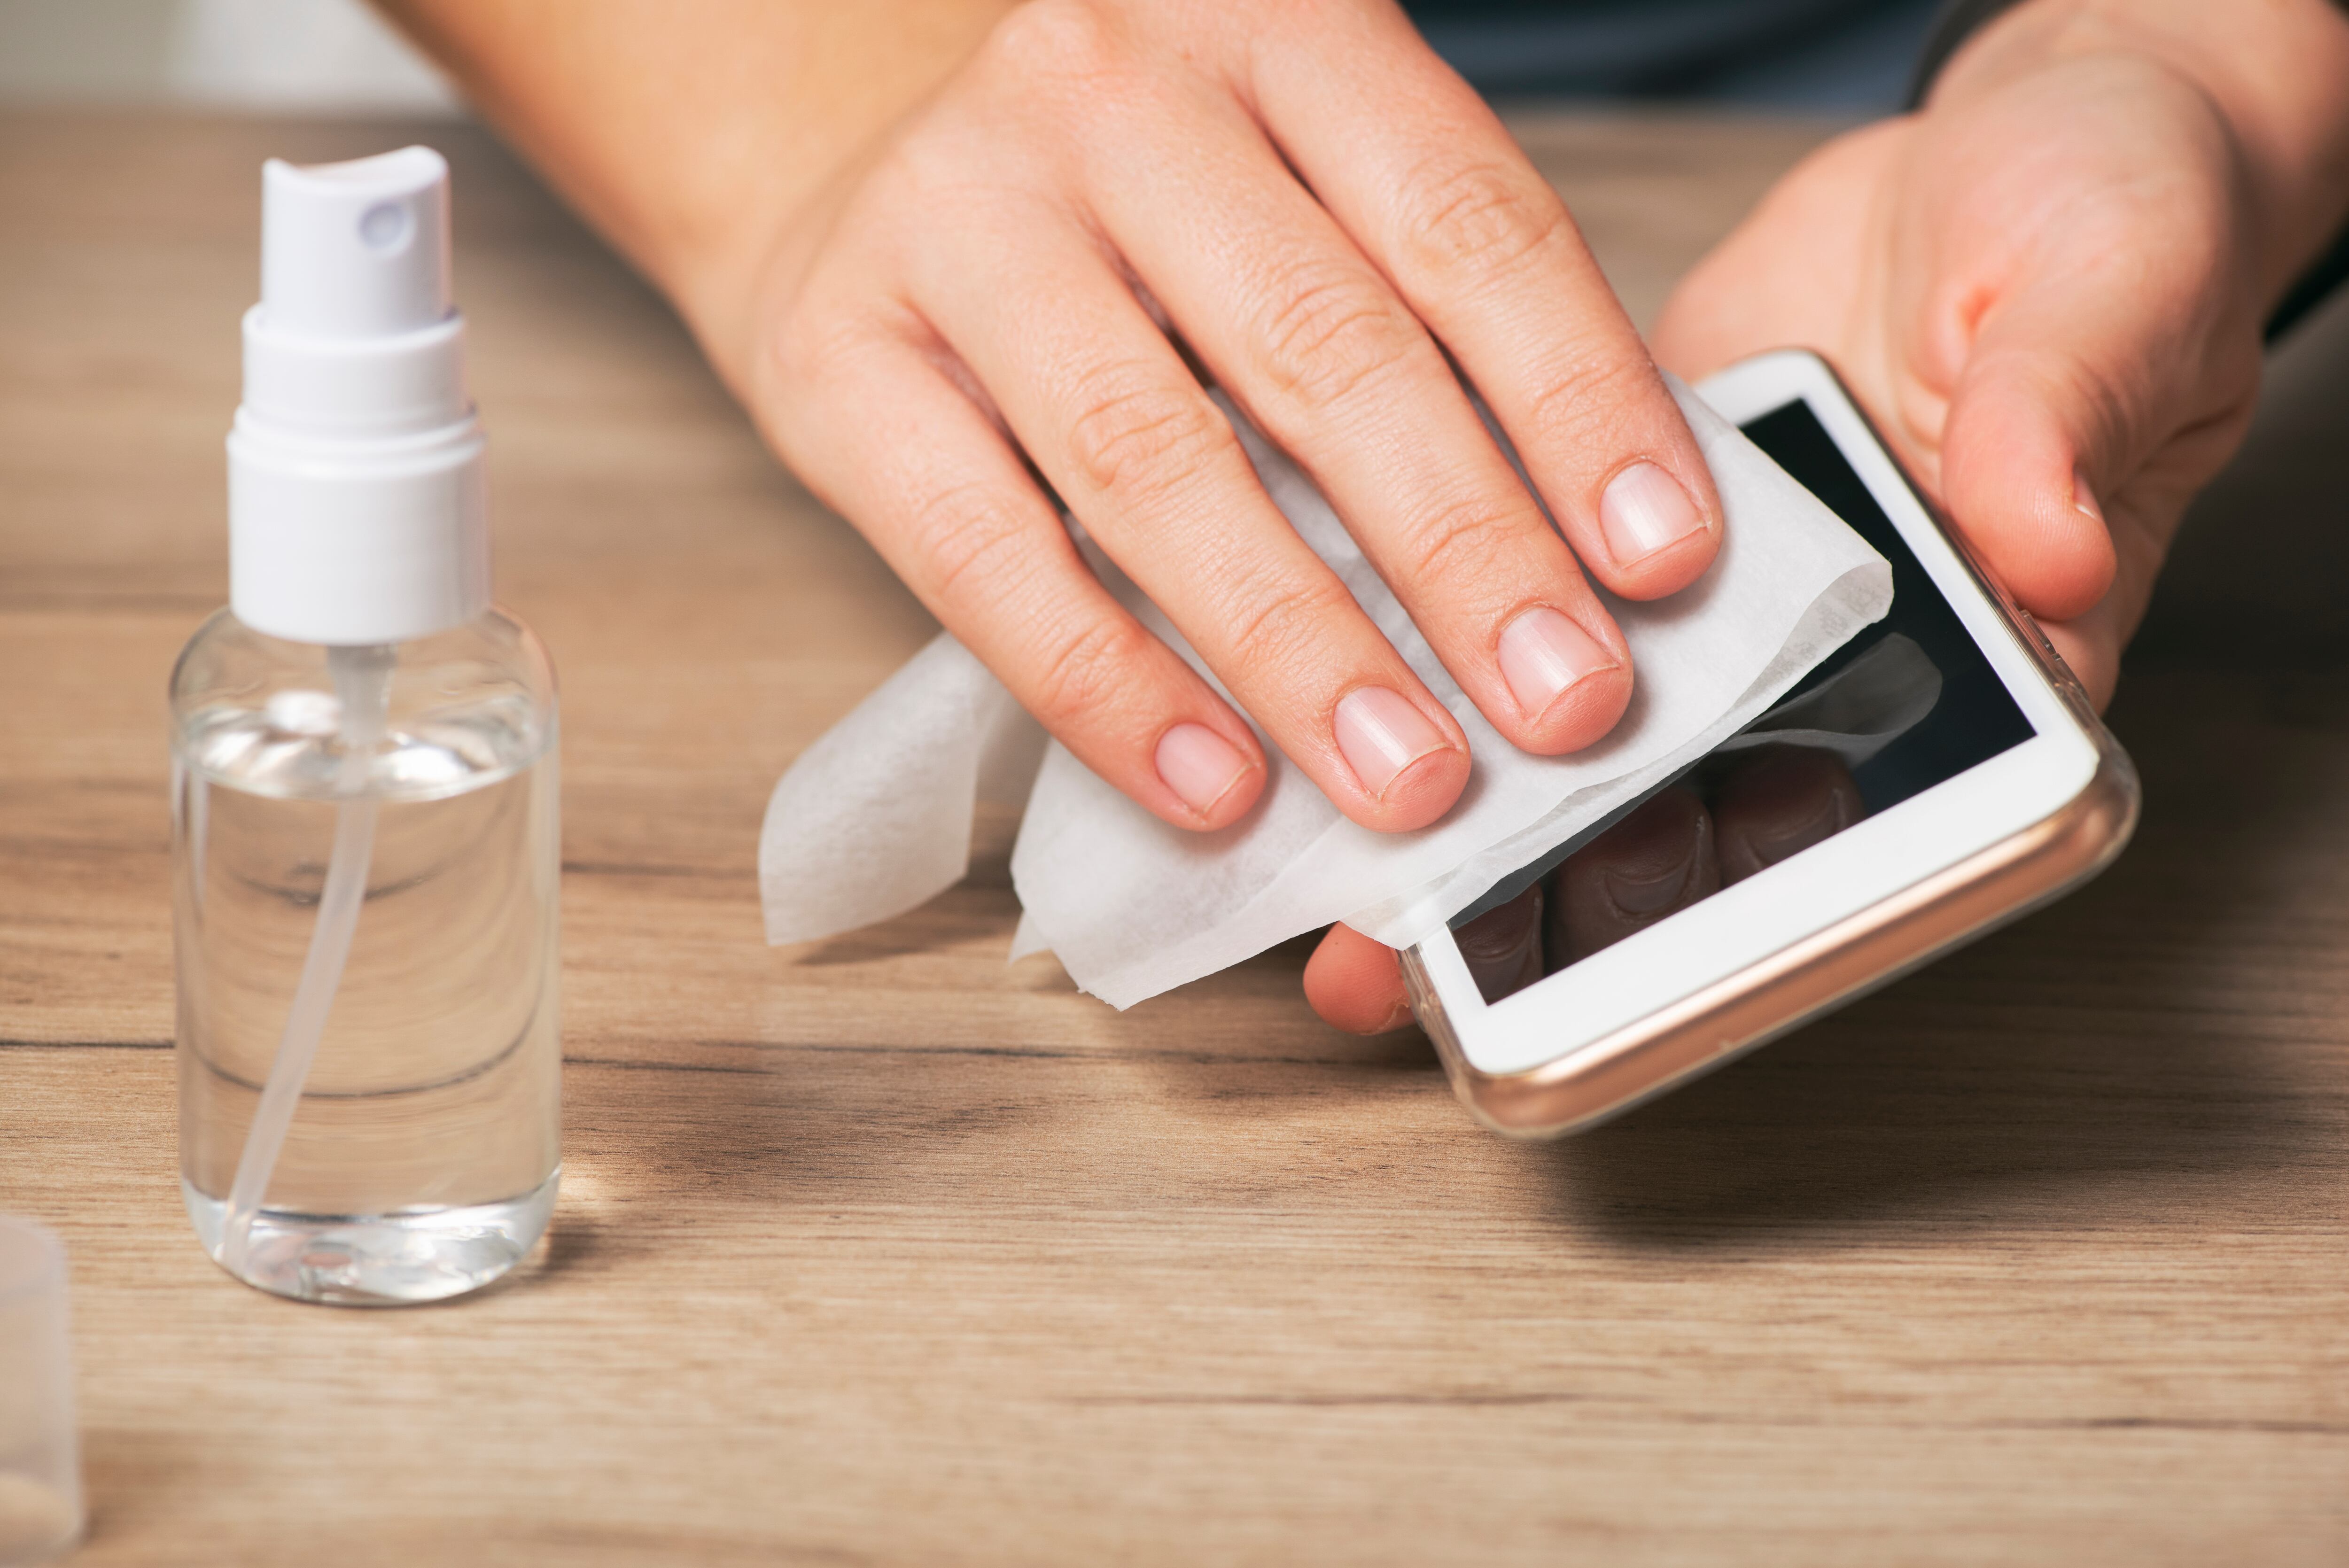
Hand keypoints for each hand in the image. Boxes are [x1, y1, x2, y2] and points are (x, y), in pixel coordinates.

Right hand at [747, 0, 1724, 835]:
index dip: (1579, 400)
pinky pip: (983, 552)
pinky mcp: (833, 355)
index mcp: (1269, 22)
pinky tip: (1214, 781)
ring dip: (1299, 645)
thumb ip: (1423, 317)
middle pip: (1321, 348)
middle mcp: (1107, 91)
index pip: (1465, 221)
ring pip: (1152, 462)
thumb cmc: (1133, 206)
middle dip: (1463, 550)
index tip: (1663, 560)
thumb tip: (1588, 549)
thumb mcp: (1295, 183)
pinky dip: (1108, 683)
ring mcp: (956, 216)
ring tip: (1408, 776)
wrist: (863, 161)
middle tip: (1565, 704)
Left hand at [1306, 0, 2348, 1035]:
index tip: (1634, 955)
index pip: (1881, 824)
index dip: (1756, 911)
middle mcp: (1826, 660)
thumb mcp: (2113, 302)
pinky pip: (1521, 589)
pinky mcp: (1617, 512)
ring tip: (1344, 892)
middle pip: (1699, 812)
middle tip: (1425, 951)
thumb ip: (2066, 422)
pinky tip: (1332, 674)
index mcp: (1979, 662)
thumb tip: (2045, 545)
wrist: (1984, 157)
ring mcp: (1709, 601)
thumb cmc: (2098, 229)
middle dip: (1563, 888)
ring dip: (1475, 802)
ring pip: (1587, 731)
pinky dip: (1434, 633)